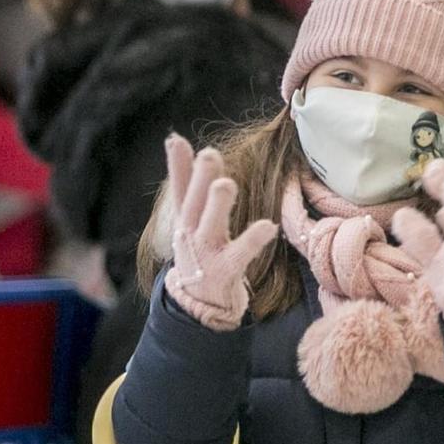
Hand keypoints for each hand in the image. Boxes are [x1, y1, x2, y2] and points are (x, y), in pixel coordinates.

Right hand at [161, 133, 278, 330]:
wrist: (198, 304)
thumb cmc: (200, 251)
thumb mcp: (190, 217)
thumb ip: (186, 181)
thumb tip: (175, 138)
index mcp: (185, 219)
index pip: (180, 189)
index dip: (177, 166)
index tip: (175, 140)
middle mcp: (191, 234)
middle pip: (193, 204)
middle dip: (199, 179)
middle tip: (209, 154)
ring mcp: (206, 254)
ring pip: (210, 227)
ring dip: (218, 206)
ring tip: (226, 183)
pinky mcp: (223, 272)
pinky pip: (239, 255)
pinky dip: (252, 241)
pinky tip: (268, 227)